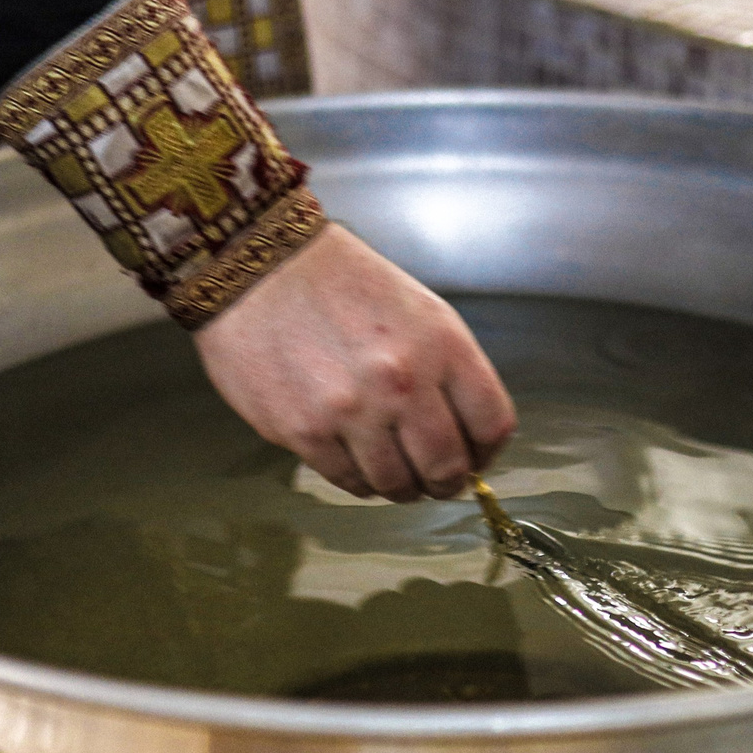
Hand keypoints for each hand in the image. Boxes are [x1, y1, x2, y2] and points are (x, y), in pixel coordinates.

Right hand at [193, 225, 517, 500]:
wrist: (260, 266)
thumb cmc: (341, 282)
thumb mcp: (418, 309)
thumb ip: (445, 371)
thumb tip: (461, 434)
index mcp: (441, 344)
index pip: (492, 424)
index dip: (487, 453)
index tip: (475, 457)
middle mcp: (403, 381)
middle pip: (448, 467)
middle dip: (447, 481)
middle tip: (435, 479)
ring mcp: (353, 411)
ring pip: (398, 485)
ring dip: (400, 486)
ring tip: (391, 470)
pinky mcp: (305, 433)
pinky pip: (349, 481)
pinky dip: (358, 480)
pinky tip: (354, 459)